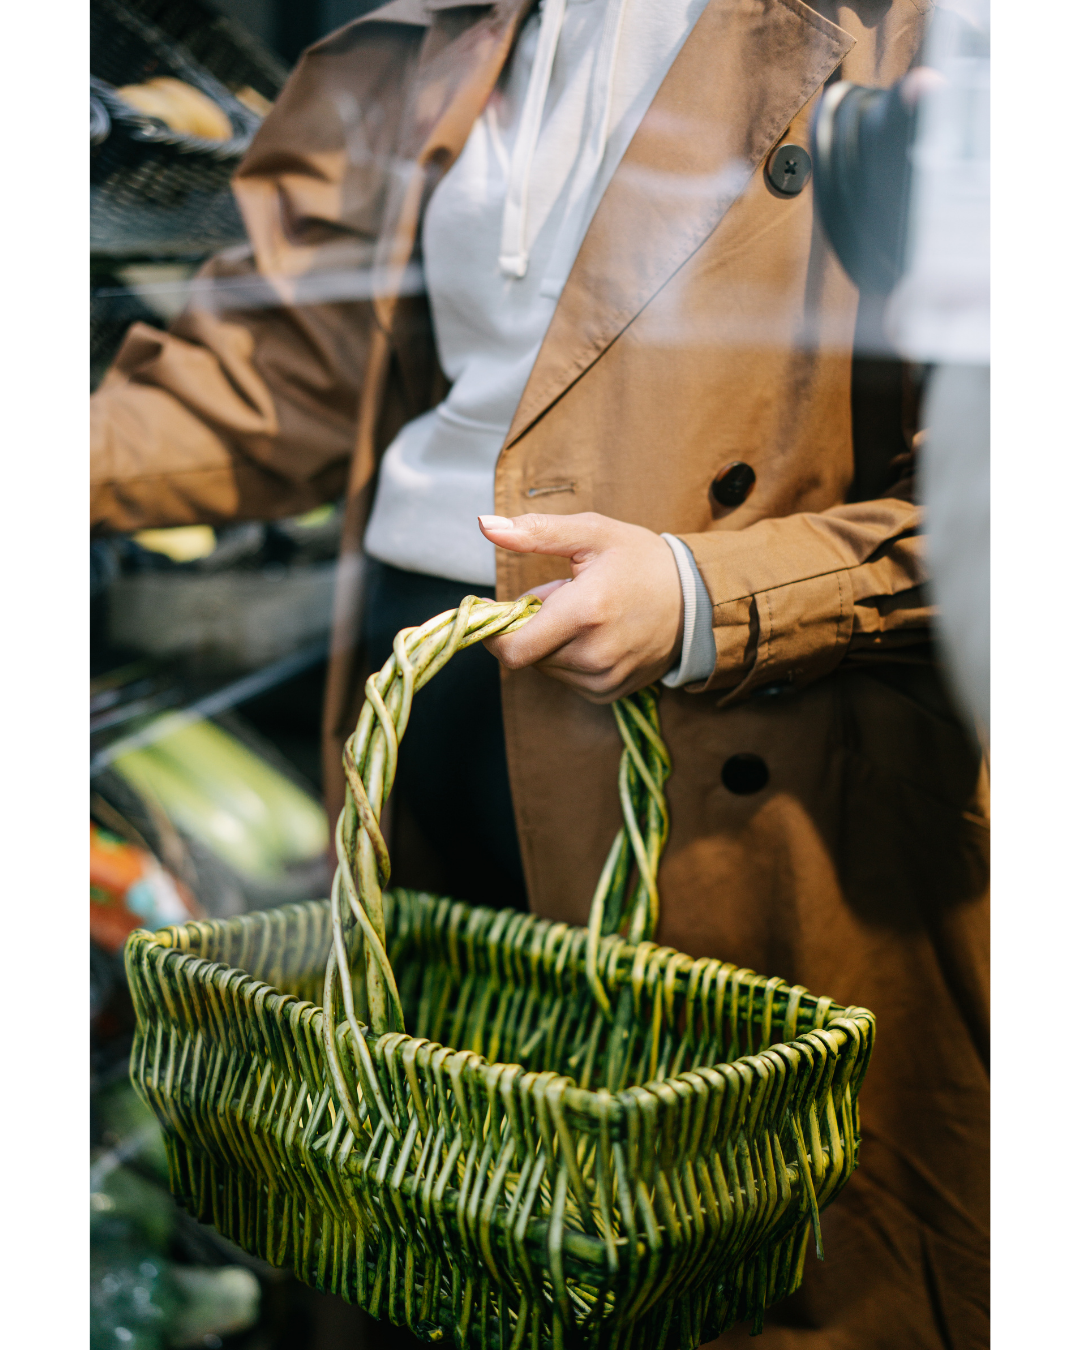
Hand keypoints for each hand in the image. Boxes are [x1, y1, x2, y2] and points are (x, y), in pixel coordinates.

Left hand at [478, 512, 682, 702]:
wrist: (698, 601)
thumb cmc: (642, 561)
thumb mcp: (592, 533)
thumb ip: (536, 532)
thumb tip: (487, 526)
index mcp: (585, 612)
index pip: (512, 648)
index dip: (494, 631)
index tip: (495, 608)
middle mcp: (593, 654)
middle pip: (527, 654)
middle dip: (530, 627)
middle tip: (560, 599)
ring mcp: (603, 678)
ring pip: (545, 666)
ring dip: (550, 642)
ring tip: (584, 615)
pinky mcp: (608, 692)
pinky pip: (566, 679)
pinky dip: (569, 657)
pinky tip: (596, 635)